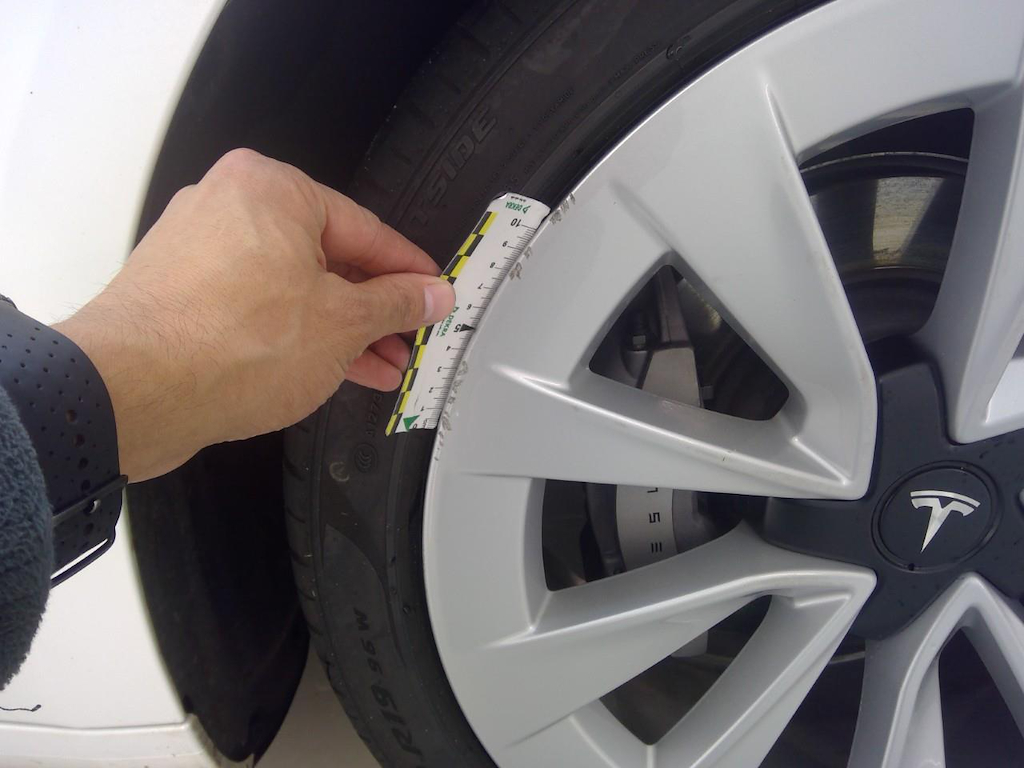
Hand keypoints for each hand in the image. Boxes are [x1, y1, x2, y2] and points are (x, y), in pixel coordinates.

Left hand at [55, 149, 453, 480]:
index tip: (434, 293)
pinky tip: (328, 370)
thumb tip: (430, 295)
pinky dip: (295, 335)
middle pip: (326, 259)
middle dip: (372, 309)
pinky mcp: (181, 295)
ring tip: (377, 368)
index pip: (364, 228)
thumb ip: (395, 304)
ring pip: (292, 288)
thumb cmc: (229, 343)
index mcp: (271, 188)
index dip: (408, 270)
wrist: (134, 394)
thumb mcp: (342, 323)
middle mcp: (229, 206)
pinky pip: (256, 307)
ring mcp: (199, 251)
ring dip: (339, 330)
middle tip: (408, 338)